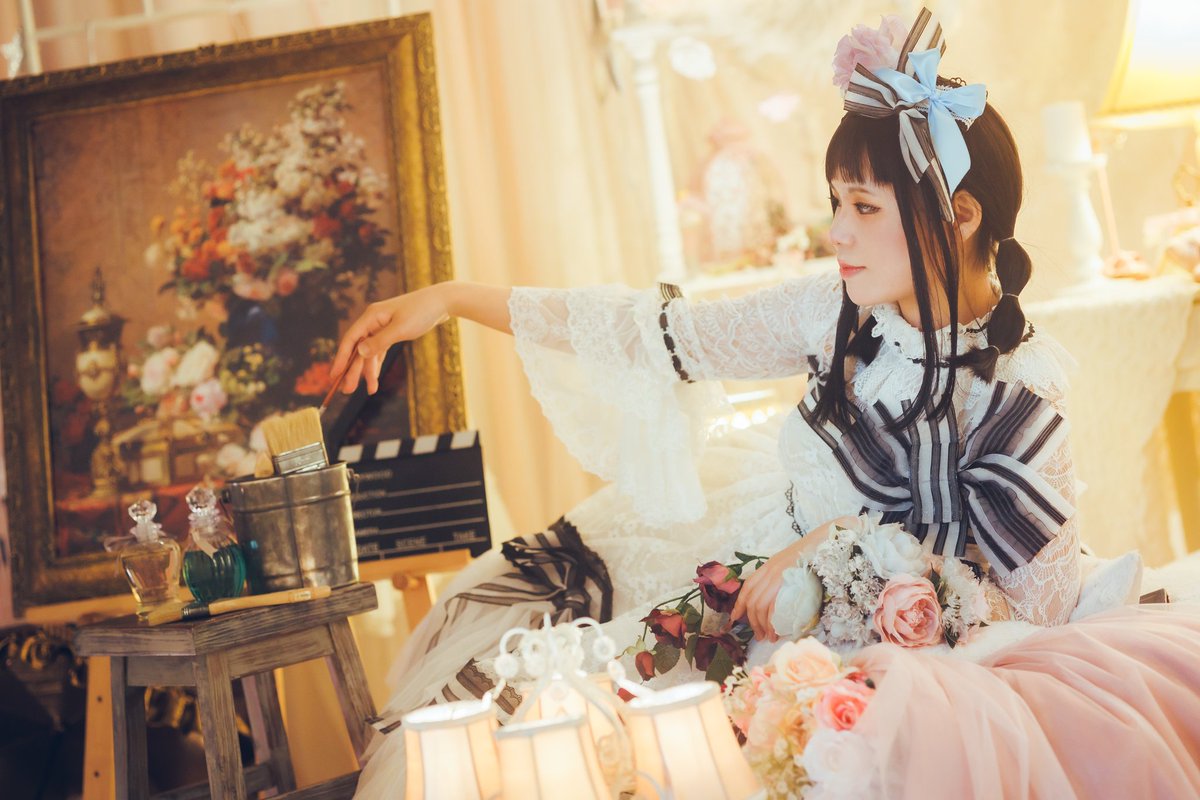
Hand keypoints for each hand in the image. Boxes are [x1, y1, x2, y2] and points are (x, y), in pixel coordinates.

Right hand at [331, 283, 452, 394]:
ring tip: (368, 390)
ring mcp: (382, 326)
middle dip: (353, 370)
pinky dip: (378, 364)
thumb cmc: (422, 312)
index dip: (341, 358)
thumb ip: (379, 342)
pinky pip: (380, 350)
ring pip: (370, 352)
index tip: (334, 375)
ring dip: (368, 371)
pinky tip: (374, 378)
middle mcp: (373, 321)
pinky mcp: (392, 331)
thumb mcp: (401, 329)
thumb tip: (359, 353)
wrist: (442, 302)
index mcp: (371, 316)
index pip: (350, 340)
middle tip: (346, 390)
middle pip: (358, 348)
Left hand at [732, 515, 858, 640]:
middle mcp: (768, 571)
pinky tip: (775, 630)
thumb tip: (778, 598)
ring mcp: (777, 575)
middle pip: (751, 600)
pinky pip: (773, 605)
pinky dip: (771, 621)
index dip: (739, 604)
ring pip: (759, 605)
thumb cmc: (812, 554)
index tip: (734, 618)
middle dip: (752, 622)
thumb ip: (781, 577)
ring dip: (761, 625)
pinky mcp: (787, 581)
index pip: (747, 587)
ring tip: (768, 638)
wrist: (824, 541)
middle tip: (758, 636)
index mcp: (767, 566)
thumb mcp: (789, 564)